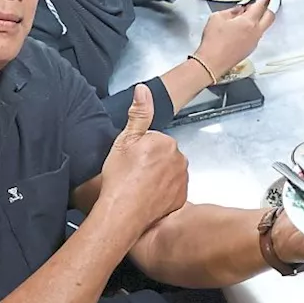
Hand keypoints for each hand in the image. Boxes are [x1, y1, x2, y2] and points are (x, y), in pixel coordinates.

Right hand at [99, 85, 188, 239]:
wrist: (124, 212)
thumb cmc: (121, 178)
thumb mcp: (124, 141)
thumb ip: (138, 114)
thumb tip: (143, 90)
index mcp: (166, 142)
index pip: (153, 140)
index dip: (139, 149)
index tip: (129, 160)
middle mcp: (179, 159)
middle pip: (163, 155)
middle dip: (151, 162)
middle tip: (133, 173)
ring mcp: (182, 180)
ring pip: (168, 172)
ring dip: (157, 177)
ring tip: (139, 186)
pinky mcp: (182, 198)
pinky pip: (173, 190)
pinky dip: (163, 192)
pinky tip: (148, 197)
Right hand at [194, 0, 275, 78]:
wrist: (212, 62)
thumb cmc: (213, 40)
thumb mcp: (218, 17)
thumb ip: (232, 11)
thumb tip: (240, 9)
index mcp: (249, 22)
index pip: (262, 6)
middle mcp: (256, 32)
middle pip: (270, 16)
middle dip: (266, 8)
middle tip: (257, 5)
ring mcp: (255, 41)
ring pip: (264, 26)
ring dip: (259, 19)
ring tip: (245, 17)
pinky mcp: (251, 49)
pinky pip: (257, 35)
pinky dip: (253, 29)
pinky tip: (241, 28)